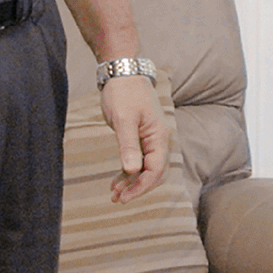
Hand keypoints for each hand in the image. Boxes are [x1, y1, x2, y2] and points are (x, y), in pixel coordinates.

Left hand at [100, 73, 167, 203]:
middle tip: (118, 199)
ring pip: (144, 168)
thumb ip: (129, 145)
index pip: (155, 169)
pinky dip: (127, 171)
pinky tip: (116, 181)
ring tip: (114, 194)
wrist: (121, 72)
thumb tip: (132, 170)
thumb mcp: (124, 119)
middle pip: (152, 172)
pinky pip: (137, 160)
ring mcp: (148, 139)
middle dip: (136, 187)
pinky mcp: (138, 137)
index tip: (125, 197)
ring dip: (131, 182)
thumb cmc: (124, 93)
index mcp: (158, 136)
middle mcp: (157, 140)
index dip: (141, 186)